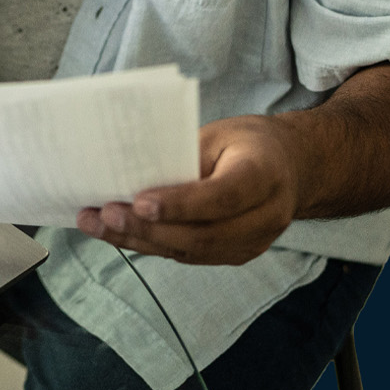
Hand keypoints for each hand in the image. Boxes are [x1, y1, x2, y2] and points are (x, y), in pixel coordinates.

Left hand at [75, 116, 302, 265]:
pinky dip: (152, 245)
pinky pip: (189, 256)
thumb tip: (135, 174)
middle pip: (202, 234)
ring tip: (97, 225)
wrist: (292, 168)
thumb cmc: (250, 143)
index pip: (221, 197)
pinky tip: (118, 234)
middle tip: (104, 214)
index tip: (139, 201)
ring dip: (140, 241)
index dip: (179, 204)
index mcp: (264, 176)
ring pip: (191, 252)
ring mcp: (252, 244)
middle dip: (148, 228)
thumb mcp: (221, 133)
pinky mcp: (236, 255)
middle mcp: (264, 218)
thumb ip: (187, 156)